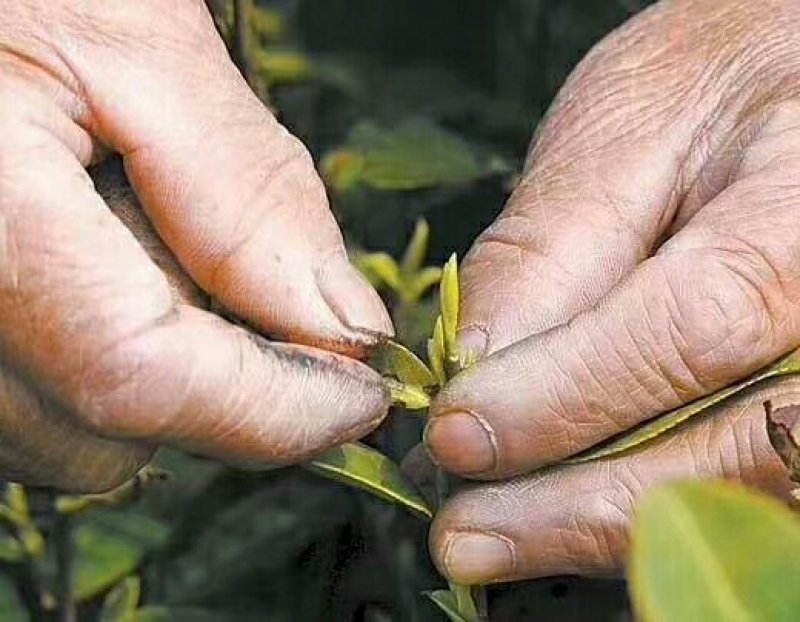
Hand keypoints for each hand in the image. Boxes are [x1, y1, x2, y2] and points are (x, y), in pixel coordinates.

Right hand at [0, 0, 392, 491]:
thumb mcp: (136, 43)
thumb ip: (246, 190)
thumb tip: (343, 328)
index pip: (141, 375)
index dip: (275, 407)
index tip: (360, 395)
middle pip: (113, 428)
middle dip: (224, 381)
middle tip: (250, 277)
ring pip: (73, 433)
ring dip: (159, 366)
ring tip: (146, 238)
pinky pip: (34, 405)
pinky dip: (103, 356)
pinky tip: (105, 264)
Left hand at [425, 0, 799, 582]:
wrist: (799, 78)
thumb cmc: (726, 74)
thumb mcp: (632, 123)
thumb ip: (556, 245)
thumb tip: (475, 364)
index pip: (696, 328)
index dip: (566, 397)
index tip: (459, 435)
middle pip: (737, 445)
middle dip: (586, 504)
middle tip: (467, 532)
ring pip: (749, 492)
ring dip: (613, 530)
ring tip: (500, 541)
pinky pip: (752, 488)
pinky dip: (655, 517)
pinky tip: (571, 518)